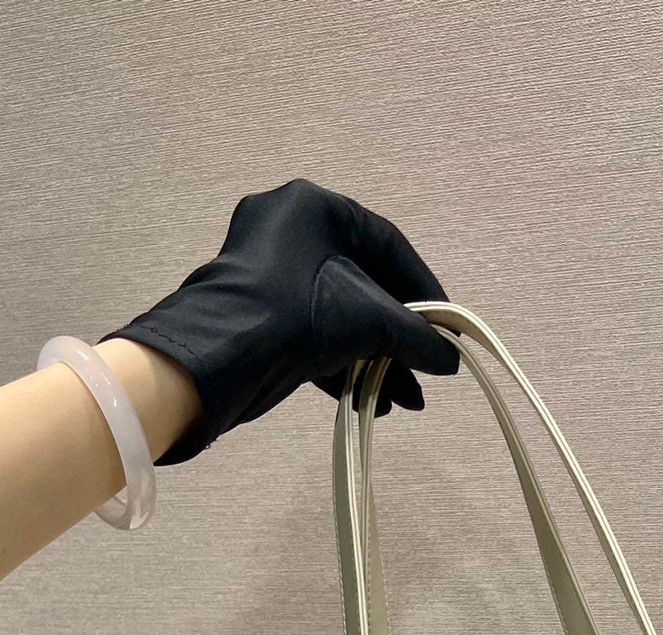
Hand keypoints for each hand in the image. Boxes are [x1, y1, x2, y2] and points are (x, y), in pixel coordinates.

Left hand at [108, 178, 457, 462]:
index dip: (421, 289)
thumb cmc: (293, 317)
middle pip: (363, 283)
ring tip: (403, 399)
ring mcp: (268, 273)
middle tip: (424, 372)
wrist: (214, 360)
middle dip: (397, 336)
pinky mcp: (257, 313)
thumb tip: (447, 359)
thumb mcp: (366, 321)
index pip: (386, 243)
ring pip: (338, 313)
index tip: (443, 327)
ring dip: (374, 358)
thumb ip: (414, 337)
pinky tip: (371, 400)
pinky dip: (343, 364)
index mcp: (313, 207)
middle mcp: (288, 229)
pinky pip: (313, 332)